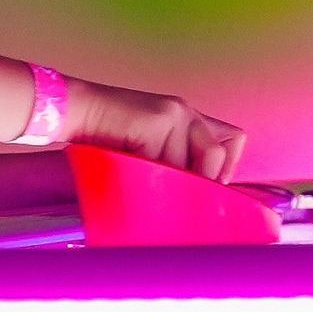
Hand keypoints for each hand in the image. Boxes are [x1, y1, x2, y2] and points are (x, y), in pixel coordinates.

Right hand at [67, 79, 246, 181]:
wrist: (78, 111)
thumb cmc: (110, 137)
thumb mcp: (153, 149)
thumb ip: (176, 161)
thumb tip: (197, 200)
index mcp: (191, 118)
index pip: (234, 140)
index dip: (226, 168)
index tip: (206, 187)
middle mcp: (188, 113)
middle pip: (216, 157)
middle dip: (196, 181)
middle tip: (169, 191)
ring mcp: (174, 115)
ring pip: (188, 166)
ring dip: (166, 181)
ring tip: (140, 174)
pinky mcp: (158, 121)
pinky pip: (164, 164)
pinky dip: (147, 174)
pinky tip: (128, 167)